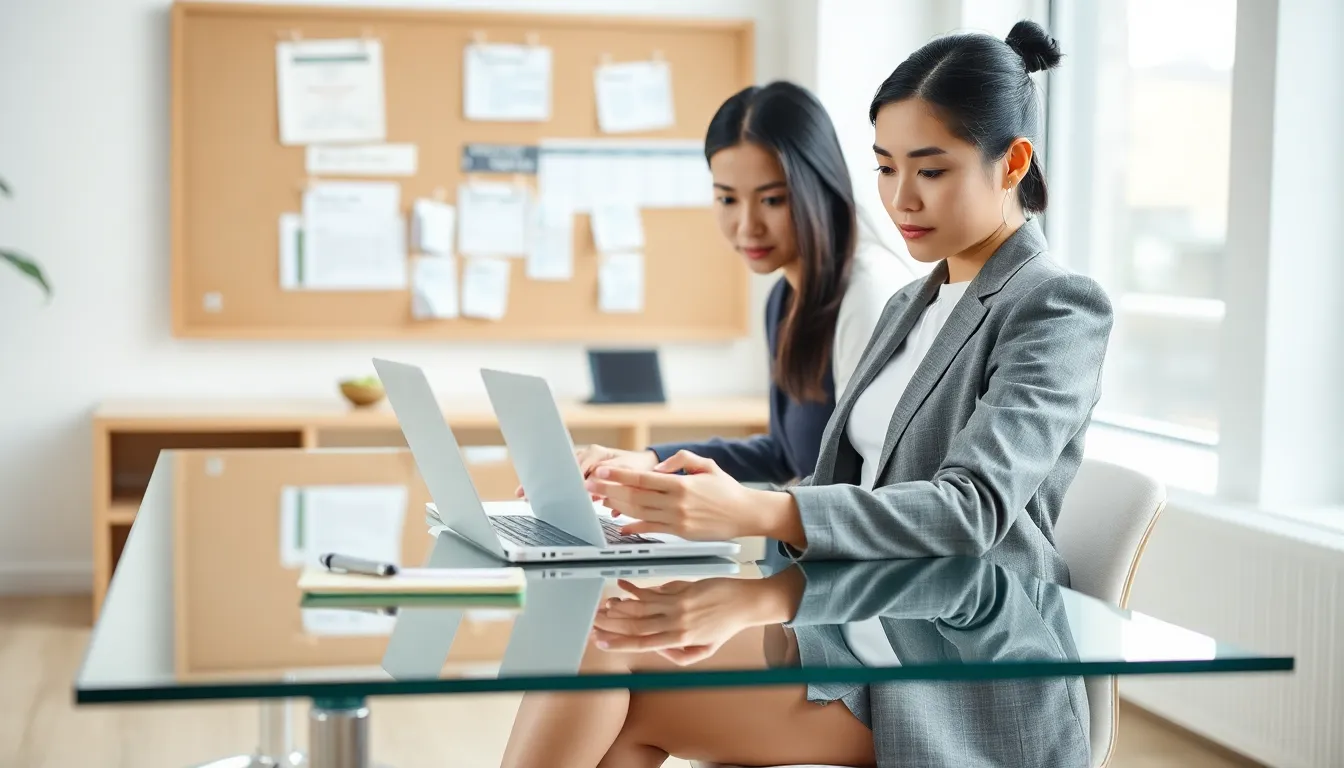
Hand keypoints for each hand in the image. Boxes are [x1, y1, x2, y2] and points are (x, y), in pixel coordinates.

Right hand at [515, 444, 657, 499]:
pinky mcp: (581, 467)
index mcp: (596, 453)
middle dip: (546, 481)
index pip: (576, 467)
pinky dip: (551, 483)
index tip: (555, 491)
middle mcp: (587, 454)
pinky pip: (564, 474)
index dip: (565, 480)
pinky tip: (535, 490)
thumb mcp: (627, 475)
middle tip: (529, 491)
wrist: (644, 465)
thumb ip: (608, 480)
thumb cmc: (638, 469)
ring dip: (544, 482)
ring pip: (560, 471)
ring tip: (525, 492)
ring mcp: (582, 459)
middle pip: (562, 467)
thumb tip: (589, 487)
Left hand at [583, 450, 753, 539]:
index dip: (619, 475)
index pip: (643, 478)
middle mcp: (677, 503)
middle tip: (591, 486)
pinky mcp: (680, 533)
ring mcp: (677, 520)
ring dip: (618, 507)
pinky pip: (651, 530)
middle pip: (635, 496)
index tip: (602, 471)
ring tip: (601, 500)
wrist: (745, 513)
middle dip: (610, 490)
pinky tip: (622, 525)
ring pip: (639, 513)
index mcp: (682, 483)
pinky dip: (634, 527)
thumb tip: (658, 467)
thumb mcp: (707, 465)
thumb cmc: (727, 488)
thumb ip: (681, 459)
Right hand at [591, 578, 765, 664]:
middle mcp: (676, 623)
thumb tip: (657, 649)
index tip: (602, 642)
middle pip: (636, 625)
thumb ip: (678, 655)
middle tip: (594, 622)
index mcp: (680, 640)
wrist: (745, 603)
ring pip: (641, 607)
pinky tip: (623, 585)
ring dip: (619, 606)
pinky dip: (635, 588)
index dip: (619, 643)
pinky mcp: (682, 589)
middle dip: (612, 624)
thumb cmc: (725, 626)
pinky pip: (653, 590)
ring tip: (603, 606)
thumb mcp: (704, 650)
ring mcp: (678, 605)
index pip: (642, 643)